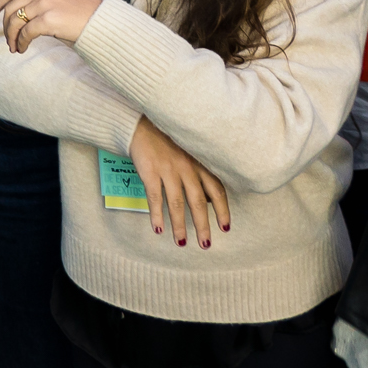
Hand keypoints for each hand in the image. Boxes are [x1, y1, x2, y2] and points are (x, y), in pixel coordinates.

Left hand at [0, 0, 99, 52]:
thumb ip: (40, 1)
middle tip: (8, 40)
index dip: (0, 1)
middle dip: (6, 26)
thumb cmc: (82, 14)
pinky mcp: (48, 19)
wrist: (100, 20)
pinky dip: (21, 42)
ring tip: (14, 48)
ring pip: (15, 22)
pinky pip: (25, 33)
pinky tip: (23, 48)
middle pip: (11, 9)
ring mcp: (44, 4)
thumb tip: (21, 16)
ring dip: (12, 37)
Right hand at [128, 116, 229, 247]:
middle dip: (203, 225)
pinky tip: (159, 229)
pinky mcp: (150, 171)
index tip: (225, 228)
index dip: (222, 210)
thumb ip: (200, 173)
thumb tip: (209, 200)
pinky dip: (157, 215)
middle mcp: (187, 168)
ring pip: (177, 203)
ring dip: (180, 226)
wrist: (141, 122)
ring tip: (182, 243)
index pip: (217, 190)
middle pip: (199, 202)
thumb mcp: (190, 151)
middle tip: (206, 245)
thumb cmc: (167, 139)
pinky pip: (155, 198)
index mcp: (200, 162)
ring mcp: (168, 170)